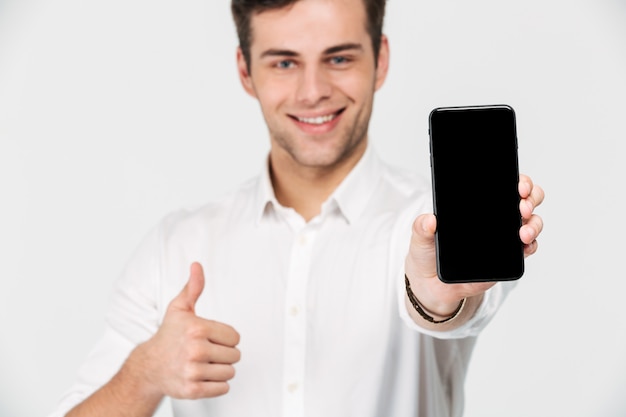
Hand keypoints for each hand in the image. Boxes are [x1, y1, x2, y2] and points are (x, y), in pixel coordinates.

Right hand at [135, 262, 240, 399]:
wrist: (148, 367)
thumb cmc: (168, 336)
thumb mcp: (179, 309)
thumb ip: (193, 287)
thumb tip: (197, 265)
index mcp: (197, 328)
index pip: (235, 337)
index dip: (225, 338)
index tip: (209, 338)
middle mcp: (195, 350)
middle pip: (235, 355)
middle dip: (224, 354)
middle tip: (205, 352)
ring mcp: (193, 371)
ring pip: (230, 372)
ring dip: (220, 370)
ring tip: (203, 364)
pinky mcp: (192, 390)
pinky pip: (223, 388)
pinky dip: (216, 385)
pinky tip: (202, 376)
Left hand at [404, 174, 544, 317]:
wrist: (433, 283)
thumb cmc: (429, 253)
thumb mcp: (421, 237)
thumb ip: (421, 227)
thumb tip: (430, 220)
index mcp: (477, 205)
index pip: (504, 184)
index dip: (518, 180)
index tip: (517, 185)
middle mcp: (496, 217)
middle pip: (526, 199)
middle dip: (531, 197)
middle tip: (521, 206)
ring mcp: (504, 236)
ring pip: (531, 222)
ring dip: (533, 224)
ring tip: (522, 232)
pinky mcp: (507, 257)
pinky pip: (528, 248)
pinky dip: (531, 245)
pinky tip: (525, 246)